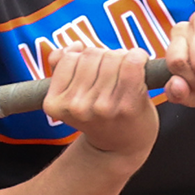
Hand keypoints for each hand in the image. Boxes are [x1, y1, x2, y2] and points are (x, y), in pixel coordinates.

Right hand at [43, 44, 157, 159]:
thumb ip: (61, 65)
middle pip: (92, 54)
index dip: (84, 57)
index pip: (70, 57)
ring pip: (112, 56)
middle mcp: (76, 107)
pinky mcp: (127, 106)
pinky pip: (132, 63)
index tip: (94, 71)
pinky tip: (140, 62)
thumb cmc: (96, 115)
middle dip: (104, 57)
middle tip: (112, 75)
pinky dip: (138, 56)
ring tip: (123, 75)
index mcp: (54, 104)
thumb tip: (74, 47)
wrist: (121, 147)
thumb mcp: (69, 94)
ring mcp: (102, 107)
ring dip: (121, 58)